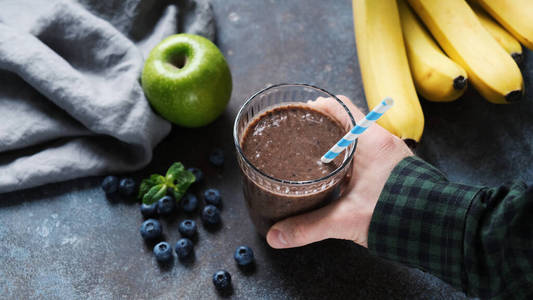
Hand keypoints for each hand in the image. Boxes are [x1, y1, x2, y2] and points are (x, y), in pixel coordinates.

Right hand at [266, 95, 412, 247]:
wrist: (437, 228)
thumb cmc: (398, 215)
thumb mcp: (346, 220)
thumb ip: (308, 227)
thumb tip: (276, 236)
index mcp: (370, 141)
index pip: (340, 106)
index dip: (317, 106)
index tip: (297, 113)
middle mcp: (381, 141)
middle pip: (346, 120)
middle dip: (321, 126)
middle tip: (298, 135)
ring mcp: (389, 154)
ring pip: (356, 138)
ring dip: (335, 143)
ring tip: (311, 153)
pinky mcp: (393, 168)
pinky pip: (366, 153)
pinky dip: (348, 158)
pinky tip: (335, 174)